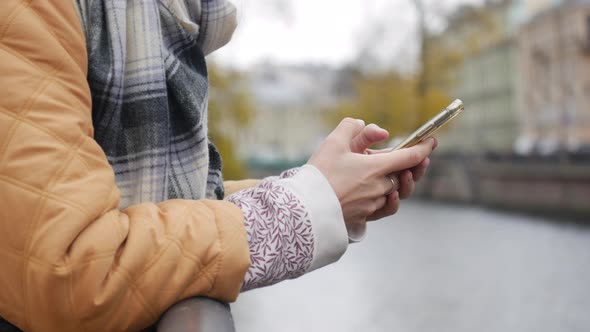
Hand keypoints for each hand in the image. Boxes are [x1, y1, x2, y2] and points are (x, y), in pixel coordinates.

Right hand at [308, 118, 436, 235]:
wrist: (305, 209)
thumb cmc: (319, 175)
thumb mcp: (333, 143)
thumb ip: (351, 127)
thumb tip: (367, 125)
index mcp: (376, 167)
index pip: (410, 157)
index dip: (423, 148)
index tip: (432, 141)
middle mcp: (380, 187)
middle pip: (403, 175)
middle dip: (409, 165)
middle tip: (408, 157)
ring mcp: (373, 204)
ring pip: (395, 191)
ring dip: (398, 181)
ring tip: (398, 174)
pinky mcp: (365, 217)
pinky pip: (386, 208)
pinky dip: (391, 200)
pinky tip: (389, 194)